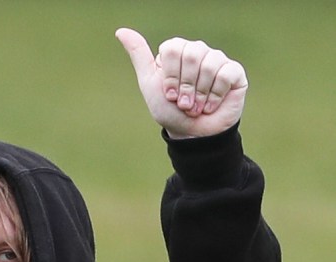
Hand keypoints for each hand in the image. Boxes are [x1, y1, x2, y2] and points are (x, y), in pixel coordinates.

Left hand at [115, 28, 247, 138]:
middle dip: (186, 87)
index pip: (174, 49)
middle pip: (193, 54)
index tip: (170, 94)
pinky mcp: (234, 73)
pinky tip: (211, 105)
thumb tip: (121, 31)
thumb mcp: (150, 84)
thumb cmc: (170, 111)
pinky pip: (226, 74)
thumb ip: (139, 56)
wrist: (191, 136)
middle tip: (184, 103)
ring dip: (200, 94)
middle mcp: (199, 51)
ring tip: (197, 107)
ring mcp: (217, 60)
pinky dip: (215, 95)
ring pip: (210, 64)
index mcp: (178, 51)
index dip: (171, 76)